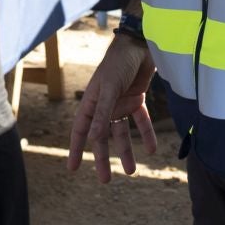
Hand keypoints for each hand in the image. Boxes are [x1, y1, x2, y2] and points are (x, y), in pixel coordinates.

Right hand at [66, 33, 158, 182]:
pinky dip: (146, 134)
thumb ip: (103, 113)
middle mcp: (105, 105)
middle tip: (105, 180)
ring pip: (122, 133)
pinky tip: (152, 149)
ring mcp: (121, 103)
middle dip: (103, 158)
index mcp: (92, 102)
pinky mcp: (137, 98)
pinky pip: (141, 121)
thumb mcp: (109, 89)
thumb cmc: (119, 63)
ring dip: (127, 151)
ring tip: (131, 172)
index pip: (81, 130)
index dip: (77, 149)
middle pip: (102, 137)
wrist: (141, 43)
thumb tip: (93, 138)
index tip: (73, 169)